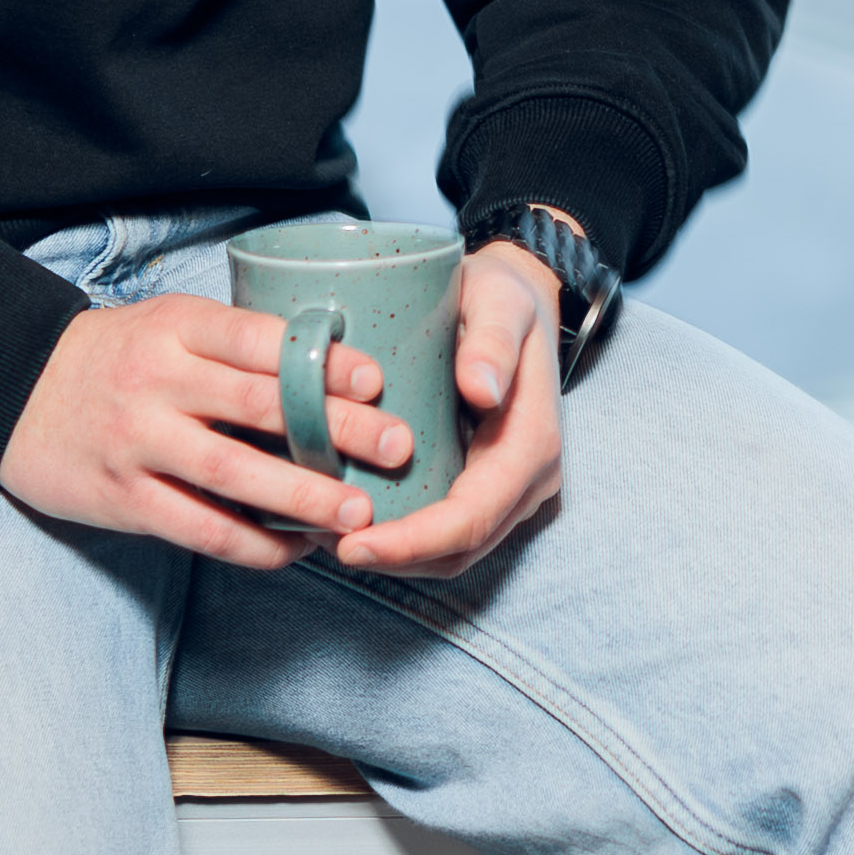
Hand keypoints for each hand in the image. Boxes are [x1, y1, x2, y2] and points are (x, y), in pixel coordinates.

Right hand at [0, 292, 381, 565]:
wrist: (13, 391)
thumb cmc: (115, 356)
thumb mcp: (169, 325)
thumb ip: (234, 344)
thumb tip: (332, 364)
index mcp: (177, 328)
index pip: (261, 341)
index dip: (323, 361)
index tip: (376, 382)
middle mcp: (158, 382)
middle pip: (262, 406)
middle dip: (337, 430)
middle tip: (396, 447)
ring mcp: (138, 442)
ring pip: (234, 475)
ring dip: (303, 498)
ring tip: (358, 513)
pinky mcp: (122, 498)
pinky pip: (198, 528)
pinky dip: (252, 544)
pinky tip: (295, 549)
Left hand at [330, 241, 568, 581]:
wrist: (515, 298)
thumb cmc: (501, 297)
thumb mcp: (500, 302)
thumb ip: (493, 341)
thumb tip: (481, 389)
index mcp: (532, 444)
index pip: (472, 517)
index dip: (412, 541)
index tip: (351, 543)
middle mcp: (528, 479)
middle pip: (459, 549)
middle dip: (393, 557)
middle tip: (321, 543)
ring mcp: (510, 489)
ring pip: (451, 552)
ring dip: (394, 556)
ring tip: (327, 536)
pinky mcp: (486, 486)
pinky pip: (446, 532)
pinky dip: (403, 540)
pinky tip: (353, 520)